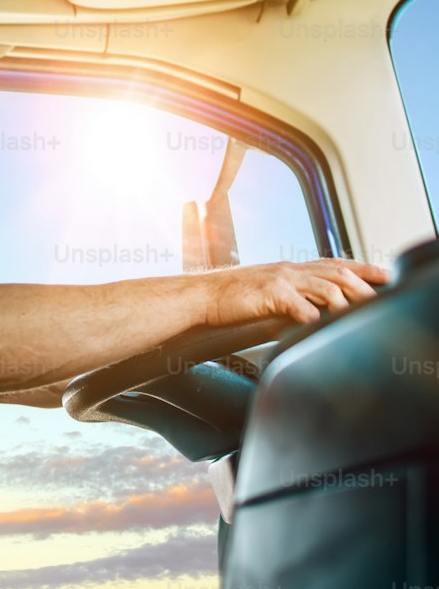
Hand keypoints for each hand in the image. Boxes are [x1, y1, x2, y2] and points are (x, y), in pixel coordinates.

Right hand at [204, 258, 388, 328]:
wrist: (202, 296)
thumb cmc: (232, 300)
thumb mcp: (268, 296)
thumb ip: (292, 301)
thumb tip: (314, 317)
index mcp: (291, 269)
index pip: (335, 263)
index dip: (363, 268)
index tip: (386, 275)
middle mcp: (289, 270)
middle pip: (337, 271)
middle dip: (364, 284)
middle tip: (381, 297)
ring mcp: (279, 279)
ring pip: (324, 285)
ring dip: (343, 301)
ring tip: (354, 315)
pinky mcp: (267, 293)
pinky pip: (297, 304)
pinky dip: (311, 315)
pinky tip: (319, 325)